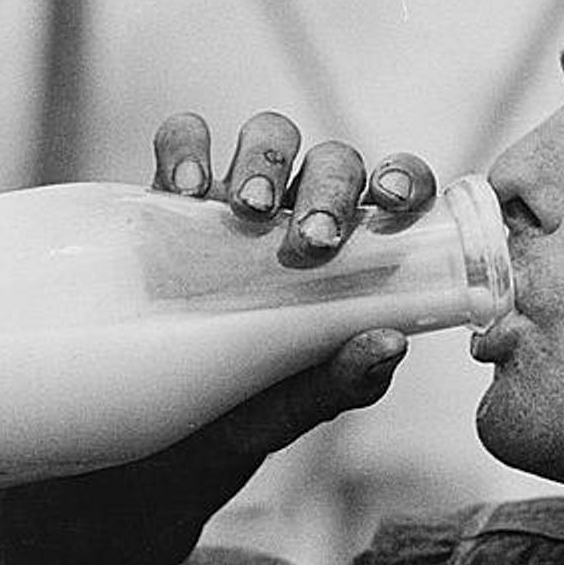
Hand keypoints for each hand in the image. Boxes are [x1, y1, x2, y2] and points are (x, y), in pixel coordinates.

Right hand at [148, 108, 438, 456]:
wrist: (157, 429)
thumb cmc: (246, 411)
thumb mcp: (297, 405)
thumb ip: (346, 379)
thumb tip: (390, 344)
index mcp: (351, 252)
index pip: (396, 189)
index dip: (405, 177)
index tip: (395, 200)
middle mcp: (300, 212)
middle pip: (333, 161)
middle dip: (330, 188)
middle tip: (312, 240)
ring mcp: (237, 198)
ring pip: (268, 135)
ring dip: (266, 160)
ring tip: (248, 212)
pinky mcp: (172, 195)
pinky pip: (182, 140)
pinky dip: (186, 147)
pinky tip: (187, 190)